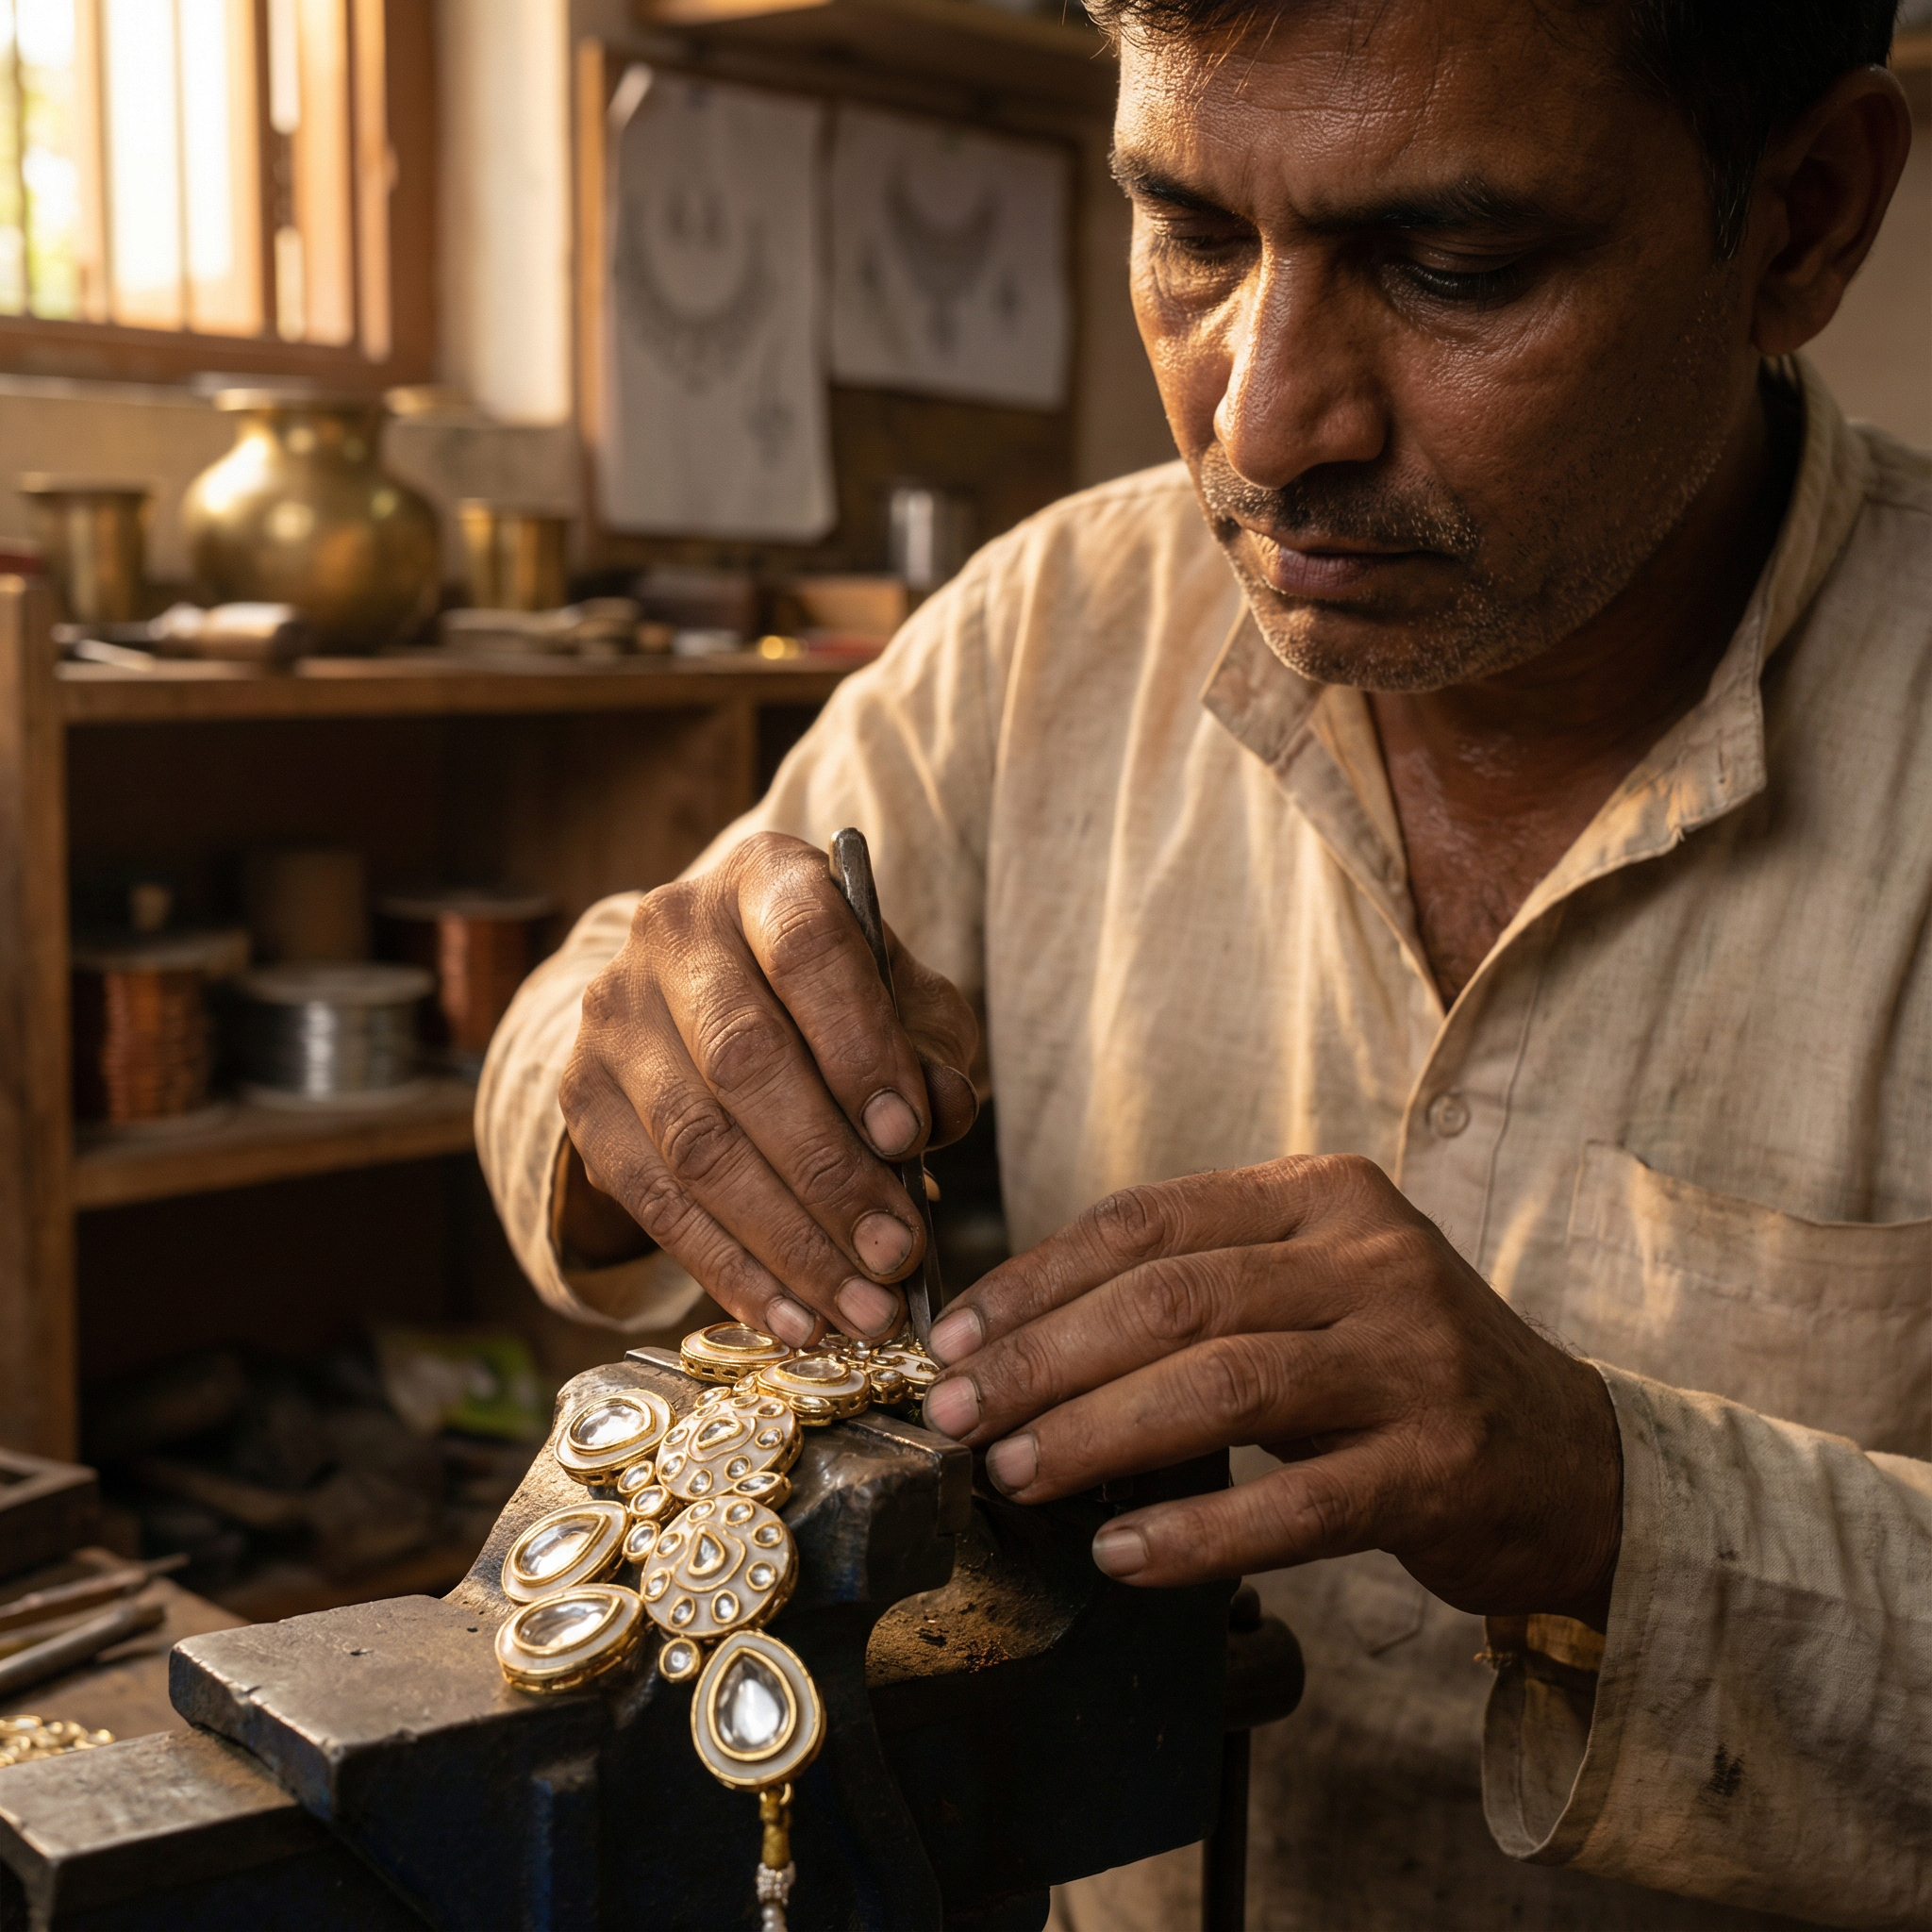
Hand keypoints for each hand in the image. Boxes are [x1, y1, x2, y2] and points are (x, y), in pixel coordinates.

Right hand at [558, 832, 978, 1344]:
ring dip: (786, 1241)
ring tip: (860, 1306)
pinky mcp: (580, 1097)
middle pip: (744, 1060)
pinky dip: (730, 1270)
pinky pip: (653, 1203)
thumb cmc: (836, 1001)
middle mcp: (671, 932)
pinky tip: (792, 1317)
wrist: (713, 996)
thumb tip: (946, 1112)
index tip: (909, 1133)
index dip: (858, 1044)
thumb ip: (931, 1049)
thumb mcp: (903, 1002)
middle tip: (897, 1254)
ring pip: (695, 1144)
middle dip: (829, 1173)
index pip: (808, 949)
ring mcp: (612, 1015)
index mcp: (765, 879)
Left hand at [921, 1156, 1622, 1624]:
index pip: (1147, 1222)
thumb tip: (1018, 1334)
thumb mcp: (1309, 1288)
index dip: (1034, 1279)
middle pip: (1171, 1299)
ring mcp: (1414, 1360)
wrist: (1572, 1459)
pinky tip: (1122, 1556)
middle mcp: (1373, 1259)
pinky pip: (1296, 1504)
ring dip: (1096, 1433)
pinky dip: (1197, 1531)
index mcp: (1324, 1196)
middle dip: (1040, 1359)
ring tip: (1013, 1473)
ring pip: (1222, 1384)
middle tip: (953, 1411)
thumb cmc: (1398, 1370)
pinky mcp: (1440, 1468)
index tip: (952, 1335)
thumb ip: (1195, 1287)